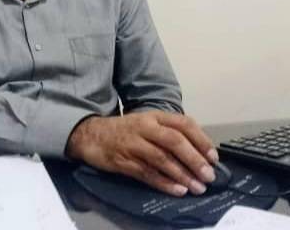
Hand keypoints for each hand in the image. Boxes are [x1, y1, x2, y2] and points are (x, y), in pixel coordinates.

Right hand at [66, 110, 218, 196]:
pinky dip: (164, 183)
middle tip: (209, 175)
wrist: (92, 135)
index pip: (182, 123)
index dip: (200, 139)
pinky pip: (148, 173)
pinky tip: (178, 190)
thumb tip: (198, 152)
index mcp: (154, 116)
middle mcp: (145, 127)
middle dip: (194, 159)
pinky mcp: (124, 161)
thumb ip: (168, 132)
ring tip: (198, 187)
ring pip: (162, 159)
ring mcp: (133, 144)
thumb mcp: (147, 123)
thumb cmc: (125, 130)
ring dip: (182, 174)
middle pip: (174, 141)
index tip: (213, 156)